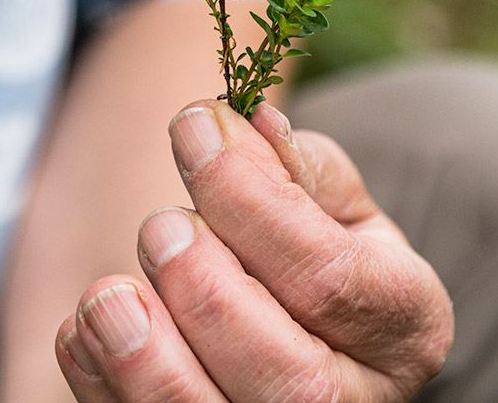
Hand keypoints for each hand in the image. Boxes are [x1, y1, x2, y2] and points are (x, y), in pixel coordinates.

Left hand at [54, 101, 453, 401]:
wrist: (293, 321)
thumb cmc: (316, 248)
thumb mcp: (330, 201)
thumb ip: (292, 165)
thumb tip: (243, 122)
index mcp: (406, 325)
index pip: (330, 277)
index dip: (250, 202)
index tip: (192, 129)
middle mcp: (360, 401)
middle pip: (287, 373)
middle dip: (204, 289)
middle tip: (160, 225)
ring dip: (144, 357)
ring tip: (109, 294)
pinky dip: (103, 384)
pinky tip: (91, 329)